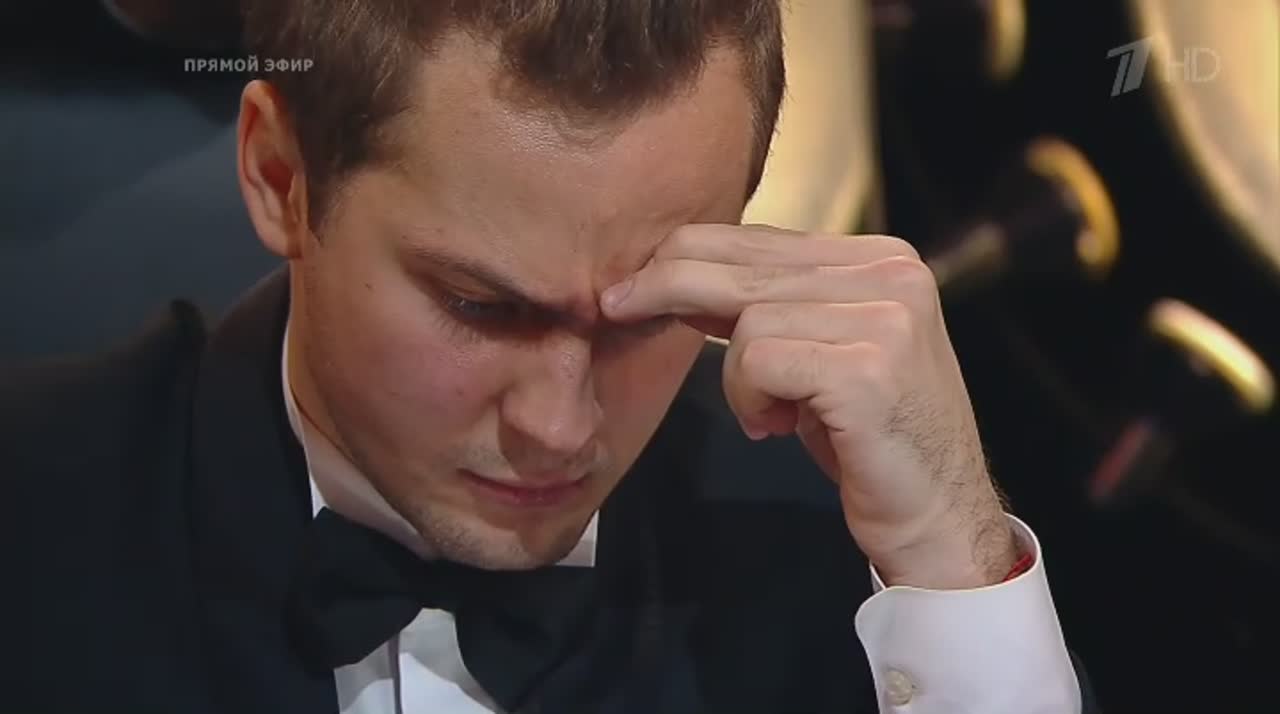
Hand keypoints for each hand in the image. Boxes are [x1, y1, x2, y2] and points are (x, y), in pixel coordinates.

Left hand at [600, 225, 1017, 588]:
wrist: (940, 521)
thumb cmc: (869, 440)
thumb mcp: (820, 355)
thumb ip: (770, 306)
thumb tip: (675, 275)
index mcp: (882, 258)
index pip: (761, 238)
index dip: (687, 257)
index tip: (634, 285)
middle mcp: (891, 274)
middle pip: (743, 264)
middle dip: (667, 285)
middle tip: (617, 308)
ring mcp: (885, 319)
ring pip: (747, 319)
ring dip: (738, 379)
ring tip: (769, 417)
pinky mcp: (867, 369)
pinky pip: (758, 362)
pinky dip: (750, 399)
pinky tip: (775, 428)